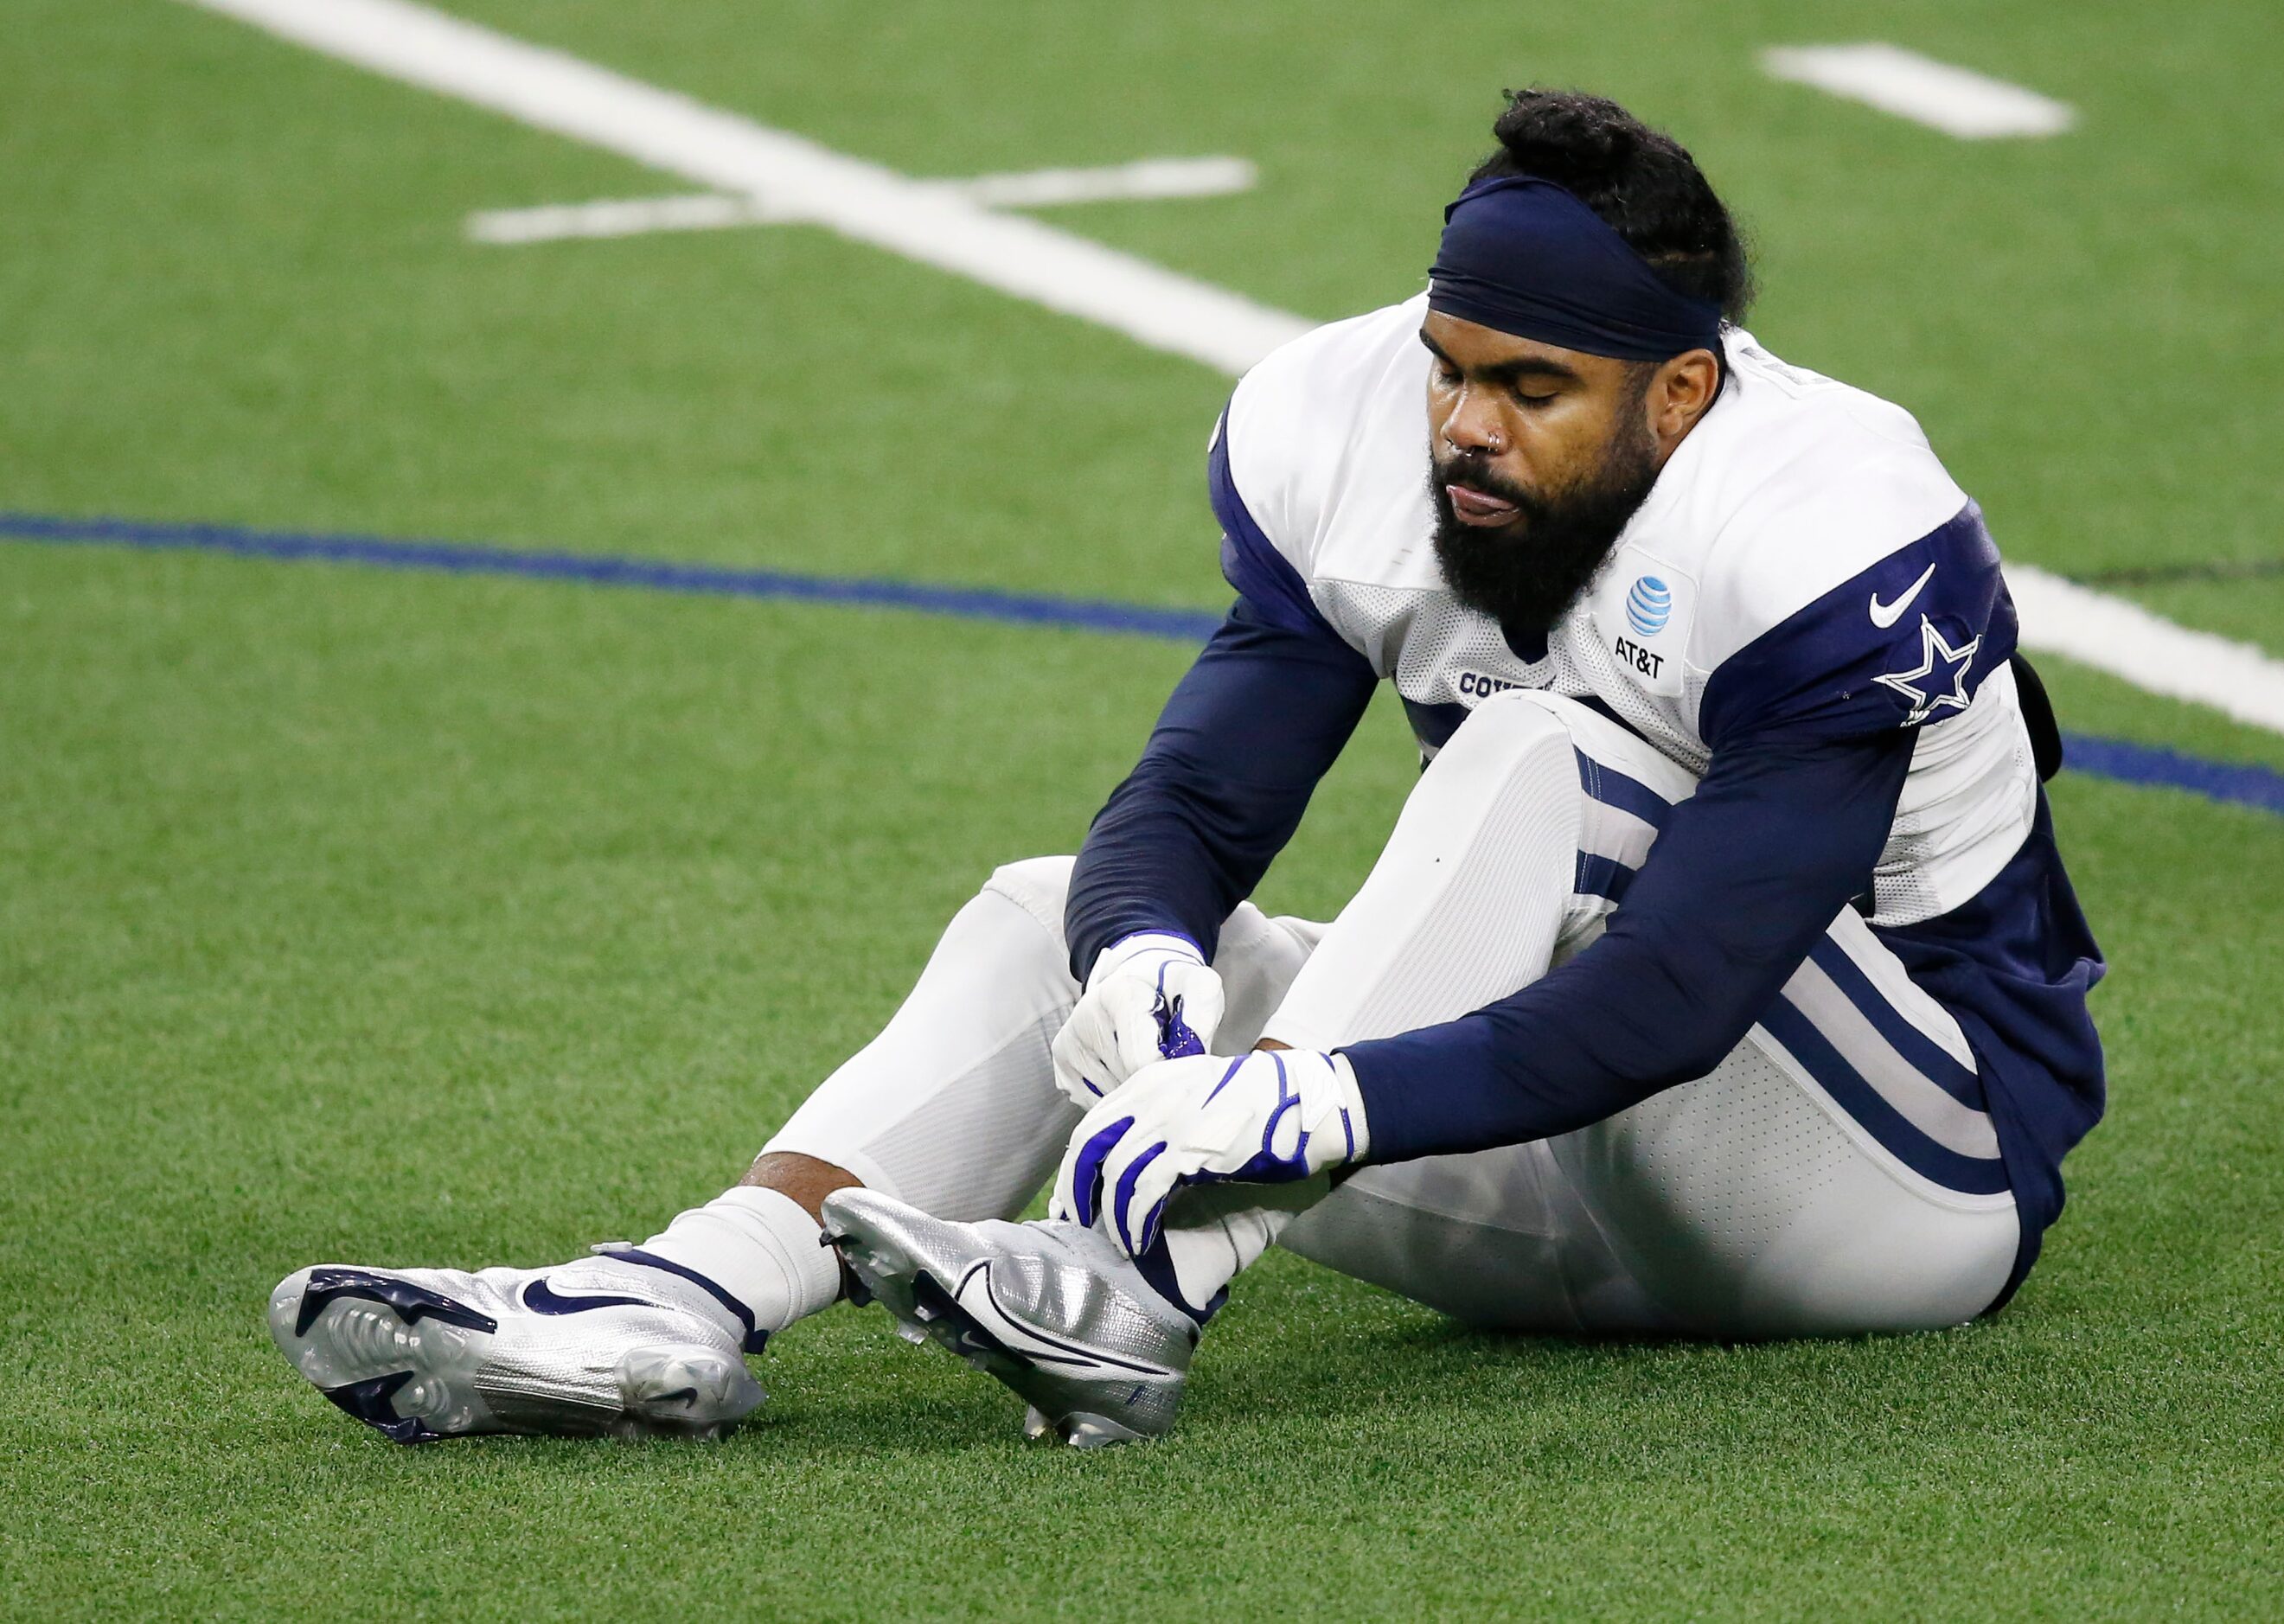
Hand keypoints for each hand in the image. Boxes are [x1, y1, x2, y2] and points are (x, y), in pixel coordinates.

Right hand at [1051, 932, 1225, 1106]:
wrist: (1141, 982)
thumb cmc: (1171, 990)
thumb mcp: (1199, 986)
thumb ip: (1203, 1012)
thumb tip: (1191, 1053)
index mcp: (1119, 993)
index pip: (1142, 1061)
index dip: (1169, 1068)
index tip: (1181, 1058)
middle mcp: (1085, 1016)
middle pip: (1127, 1079)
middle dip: (1153, 1078)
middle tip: (1165, 1056)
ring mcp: (1070, 1042)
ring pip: (1111, 1096)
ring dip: (1135, 1089)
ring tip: (1146, 1059)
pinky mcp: (1061, 1063)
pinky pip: (1095, 1102)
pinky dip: (1117, 1096)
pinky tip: (1127, 1070)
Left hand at [1053, 1048, 1369, 1256]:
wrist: (1310, 1104)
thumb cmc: (1263, 1104)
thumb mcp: (1201, 1091)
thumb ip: (1166, 1111)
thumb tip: (1138, 1149)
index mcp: (1151, 1081)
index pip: (1092, 1123)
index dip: (1075, 1166)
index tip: (1070, 1197)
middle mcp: (1151, 1095)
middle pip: (1088, 1146)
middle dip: (1075, 1191)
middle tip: (1074, 1224)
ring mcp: (1169, 1120)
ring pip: (1113, 1174)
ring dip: (1110, 1215)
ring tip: (1119, 1241)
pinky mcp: (1190, 1150)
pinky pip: (1143, 1193)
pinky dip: (1134, 1222)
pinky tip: (1140, 1241)